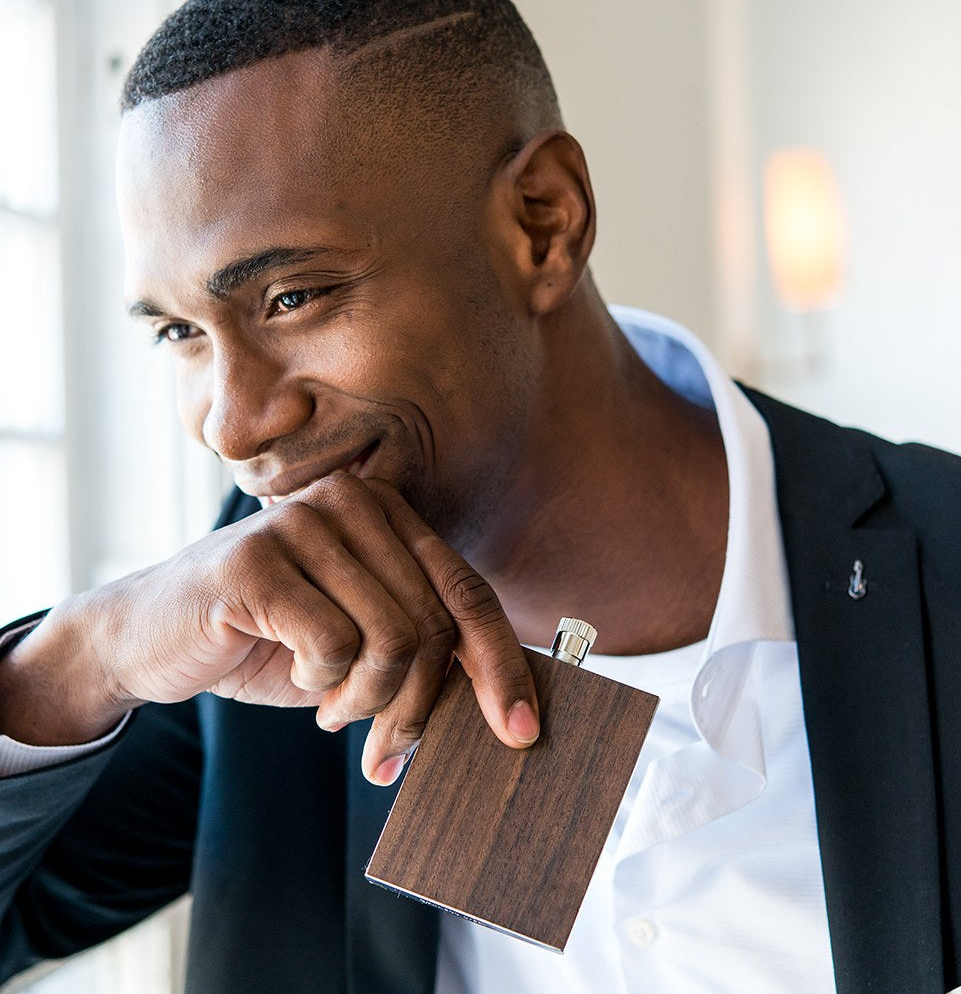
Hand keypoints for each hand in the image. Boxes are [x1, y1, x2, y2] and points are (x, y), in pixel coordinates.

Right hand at [2, 475, 538, 783]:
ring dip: (366, 700)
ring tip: (334, 707)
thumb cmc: (272, 640)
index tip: (520, 731)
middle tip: (385, 746)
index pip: (468, 592)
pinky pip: (332, 645)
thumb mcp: (362, 644)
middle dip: (415, 705)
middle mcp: (352, 502)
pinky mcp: (256, 558)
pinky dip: (320, 683)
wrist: (153, 638)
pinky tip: (294, 674)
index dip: (502, 665)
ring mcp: (302, 522)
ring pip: (392, 638)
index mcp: (388, 513)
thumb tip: (509, 706)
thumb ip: (424, 651)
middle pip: (433, 624)